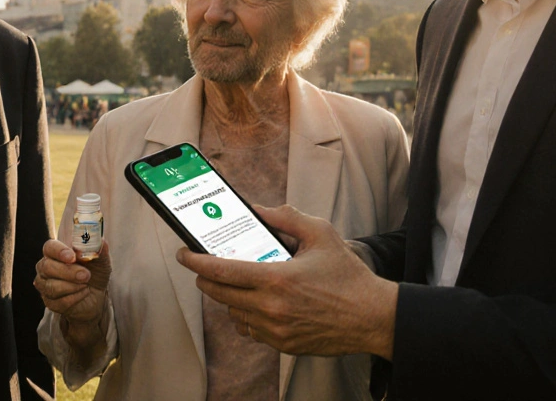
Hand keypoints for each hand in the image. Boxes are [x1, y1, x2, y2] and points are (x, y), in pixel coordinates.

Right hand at [34, 239, 111, 349]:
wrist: (96, 297)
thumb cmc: (94, 273)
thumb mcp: (101, 261)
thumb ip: (99, 250)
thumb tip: (101, 241)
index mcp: (55, 252)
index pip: (49, 247)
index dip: (59, 251)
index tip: (72, 257)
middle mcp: (46, 267)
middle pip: (47, 267)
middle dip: (68, 272)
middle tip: (85, 275)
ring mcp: (45, 285)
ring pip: (51, 286)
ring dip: (73, 287)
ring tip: (86, 285)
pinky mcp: (49, 302)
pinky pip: (58, 301)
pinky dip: (75, 298)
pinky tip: (83, 294)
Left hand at [175, 204, 397, 358]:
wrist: (372, 317)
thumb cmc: (348, 275)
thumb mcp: (321, 234)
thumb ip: (286, 217)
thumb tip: (257, 210)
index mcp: (276, 278)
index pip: (220, 270)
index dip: (195, 261)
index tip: (183, 254)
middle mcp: (270, 307)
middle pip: (218, 293)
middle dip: (206, 277)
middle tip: (205, 265)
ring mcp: (275, 329)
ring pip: (232, 312)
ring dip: (229, 296)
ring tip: (238, 282)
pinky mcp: (282, 345)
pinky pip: (250, 329)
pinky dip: (247, 315)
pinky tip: (257, 303)